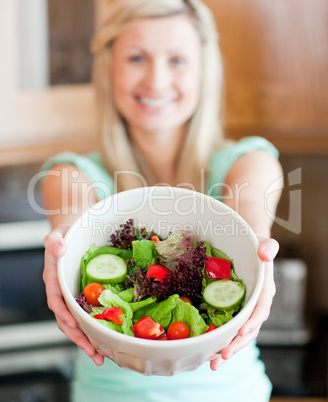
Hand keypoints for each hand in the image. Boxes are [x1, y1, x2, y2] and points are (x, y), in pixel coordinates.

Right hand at [43, 226, 103, 365]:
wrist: (72, 233)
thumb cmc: (64, 235)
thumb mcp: (57, 235)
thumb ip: (54, 241)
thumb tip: (58, 248)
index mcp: (54, 280)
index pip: (56, 302)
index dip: (65, 316)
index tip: (75, 327)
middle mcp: (62, 292)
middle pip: (67, 320)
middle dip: (79, 338)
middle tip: (93, 353)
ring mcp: (73, 296)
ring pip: (77, 322)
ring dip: (88, 340)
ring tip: (101, 356)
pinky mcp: (84, 296)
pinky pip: (87, 315)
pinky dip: (95, 328)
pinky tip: (106, 338)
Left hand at [210, 237, 278, 370]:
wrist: (249, 247)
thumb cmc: (256, 245)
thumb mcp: (263, 242)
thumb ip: (268, 246)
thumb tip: (266, 253)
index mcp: (264, 290)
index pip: (261, 308)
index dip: (253, 321)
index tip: (242, 332)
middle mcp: (255, 303)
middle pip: (250, 328)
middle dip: (237, 344)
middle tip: (223, 356)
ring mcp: (244, 309)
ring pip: (239, 334)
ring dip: (228, 349)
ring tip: (214, 363)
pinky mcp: (234, 310)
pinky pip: (230, 328)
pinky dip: (221, 341)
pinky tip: (209, 351)